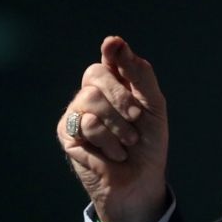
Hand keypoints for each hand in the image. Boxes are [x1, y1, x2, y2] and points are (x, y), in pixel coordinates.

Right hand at [57, 35, 169, 221]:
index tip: (113, 45)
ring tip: (127, 143)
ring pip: (91, 99)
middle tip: (135, 118)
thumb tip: (113, 41)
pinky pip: (86, 123)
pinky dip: (107, 141)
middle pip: (96, 74)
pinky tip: (113, 154)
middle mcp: (93, 93)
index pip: (110, 58)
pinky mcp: (68, 133)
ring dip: (118, 126)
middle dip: (121, 96)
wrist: (141, 180)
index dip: (111, 51)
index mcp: (116, 83)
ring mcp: (78, 112)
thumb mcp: (153, 106)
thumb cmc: (149, 144)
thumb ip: (139, 73)